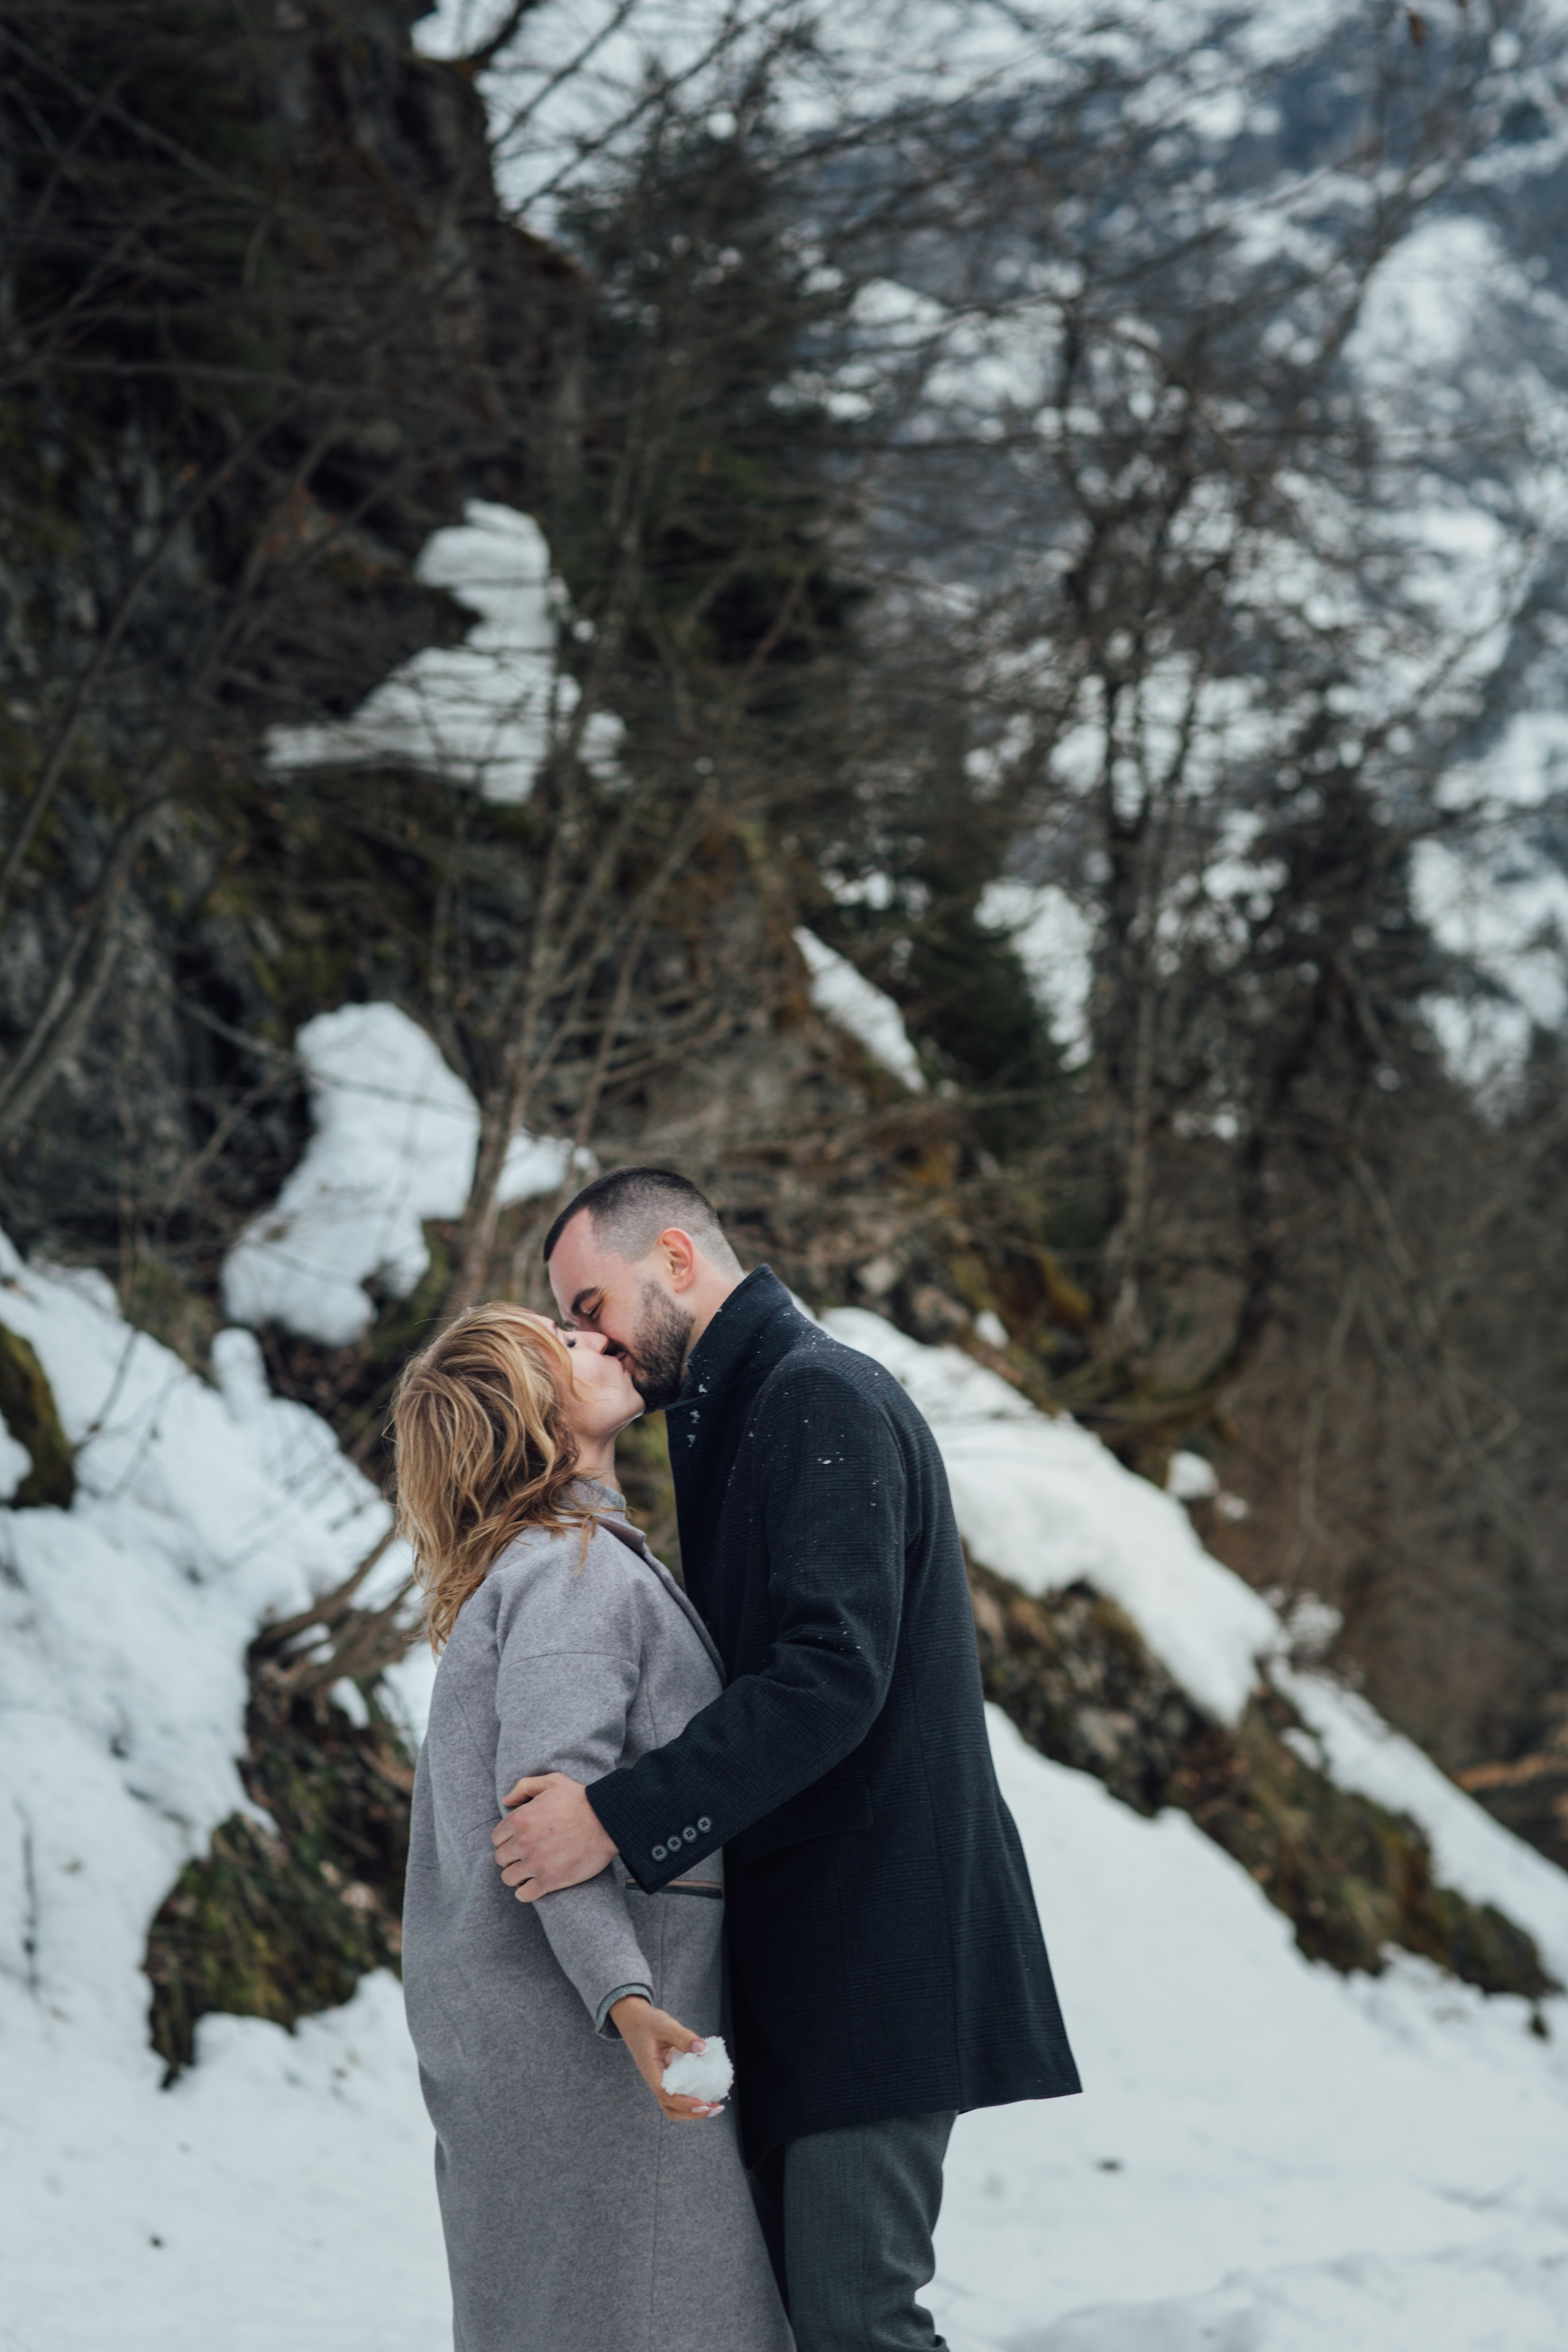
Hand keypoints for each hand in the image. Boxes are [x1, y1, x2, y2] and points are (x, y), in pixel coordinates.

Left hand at [491, 1772, 617, 1899]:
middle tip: (526, 1856)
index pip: (496, 1838)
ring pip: (509, 1878)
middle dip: (512, 1858)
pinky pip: (524, 1894)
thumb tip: (506, 1801)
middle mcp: (522, 1842)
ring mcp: (535, 1863)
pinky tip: (535, 1885)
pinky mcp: (549, 1880)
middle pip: (501, 1859)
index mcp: (519, 1819)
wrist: (607, 1820)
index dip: (507, 1840)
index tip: (519, 1841)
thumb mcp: (552, 1781)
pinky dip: (526, 1892)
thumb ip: (525, 1786)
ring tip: (531, 1871)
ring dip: (518, 1876)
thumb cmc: (581, 1799)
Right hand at [610, 1997, 724, 2122]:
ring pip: (676, 2103)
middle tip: (714, 2108)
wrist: (633, 2019)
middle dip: (692, 2113)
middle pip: (671, 2108)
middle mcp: (656, 2079)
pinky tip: (711, 2086)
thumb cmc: (646, 2022)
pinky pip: (681, 2089)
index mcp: (651, 2071)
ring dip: (694, 2108)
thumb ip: (683, 2037)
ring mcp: (662, 2078)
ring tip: (715, 2104)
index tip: (704, 2104)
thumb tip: (703, 2049)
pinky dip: (695, 2092)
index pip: (667, 2096)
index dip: (686, 2104)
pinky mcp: (669, 2073)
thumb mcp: (665, 2025)